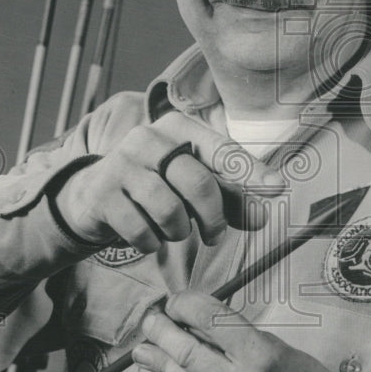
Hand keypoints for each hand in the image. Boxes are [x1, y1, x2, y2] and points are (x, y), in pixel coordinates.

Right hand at [54, 111, 284, 248]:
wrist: (92, 197)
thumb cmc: (155, 188)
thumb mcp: (192, 188)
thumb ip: (229, 199)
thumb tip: (263, 217)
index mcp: (178, 128)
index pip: (222, 149)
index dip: (251, 170)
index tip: (278, 188)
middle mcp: (148, 138)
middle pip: (198, 183)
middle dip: (213, 218)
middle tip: (215, 236)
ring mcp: (121, 164)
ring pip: (170, 210)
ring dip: (179, 232)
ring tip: (173, 230)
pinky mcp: (103, 194)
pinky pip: (141, 230)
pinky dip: (151, 242)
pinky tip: (147, 235)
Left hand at [132, 291, 370, 371]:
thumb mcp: (279, 348)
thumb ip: (237, 338)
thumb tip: (195, 322)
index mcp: (261, 357)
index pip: (210, 320)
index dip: (186, 305)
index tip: (176, 299)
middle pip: (185, 352)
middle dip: (161, 331)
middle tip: (149, 318)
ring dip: (163, 361)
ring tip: (144, 347)